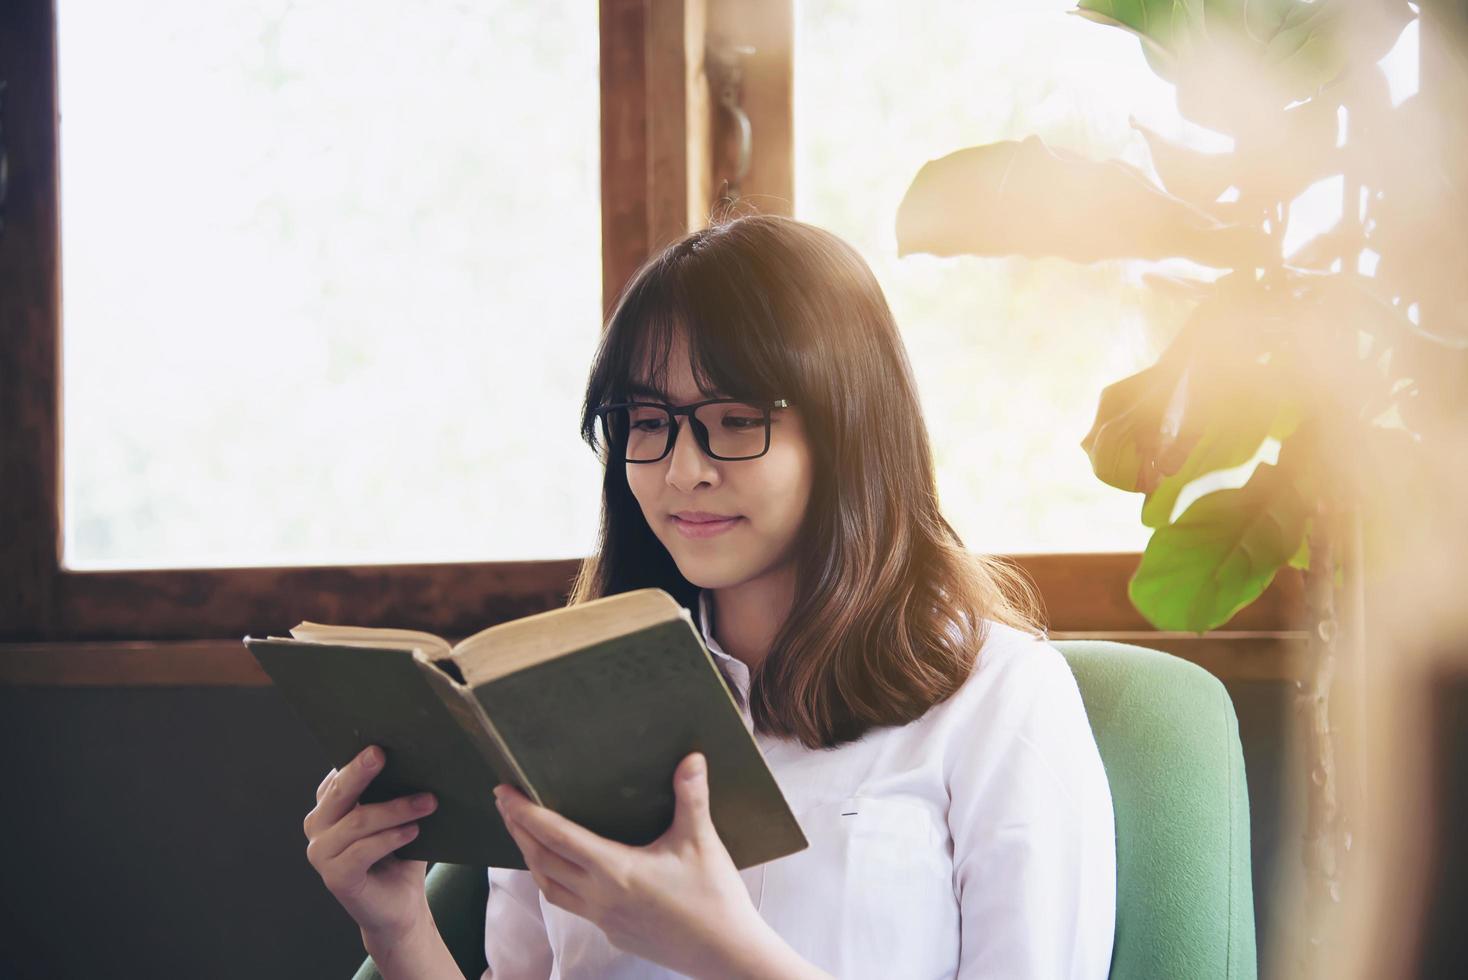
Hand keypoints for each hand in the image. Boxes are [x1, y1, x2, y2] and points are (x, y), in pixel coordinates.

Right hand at [303, 745, 439, 944]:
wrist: (401, 904)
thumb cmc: (402, 852)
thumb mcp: (400, 814)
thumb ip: (399, 788)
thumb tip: (420, 755)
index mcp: (330, 804)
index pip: (338, 774)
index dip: (355, 756)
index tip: (378, 740)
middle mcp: (318, 825)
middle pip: (339, 791)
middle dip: (361, 770)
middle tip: (382, 753)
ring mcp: (321, 853)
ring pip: (358, 821)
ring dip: (396, 809)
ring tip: (428, 802)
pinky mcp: (335, 878)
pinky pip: (361, 851)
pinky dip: (390, 838)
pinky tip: (413, 831)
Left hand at [494, 752, 768, 978]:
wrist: (725, 955)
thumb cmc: (713, 899)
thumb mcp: (701, 842)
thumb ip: (691, 797)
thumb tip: (691, 758)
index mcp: (613, 870)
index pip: (556, 836)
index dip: (525, 813)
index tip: (503, 793)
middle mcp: (599, 896)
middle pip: (541, 861)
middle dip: (519, 831)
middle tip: (505, 805)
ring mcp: (603, 919)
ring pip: (550, 887)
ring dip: (532, 860)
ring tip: (526, 837)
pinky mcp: (613, 933)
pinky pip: (571, 905)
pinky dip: (557, 883)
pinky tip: (568, 873)